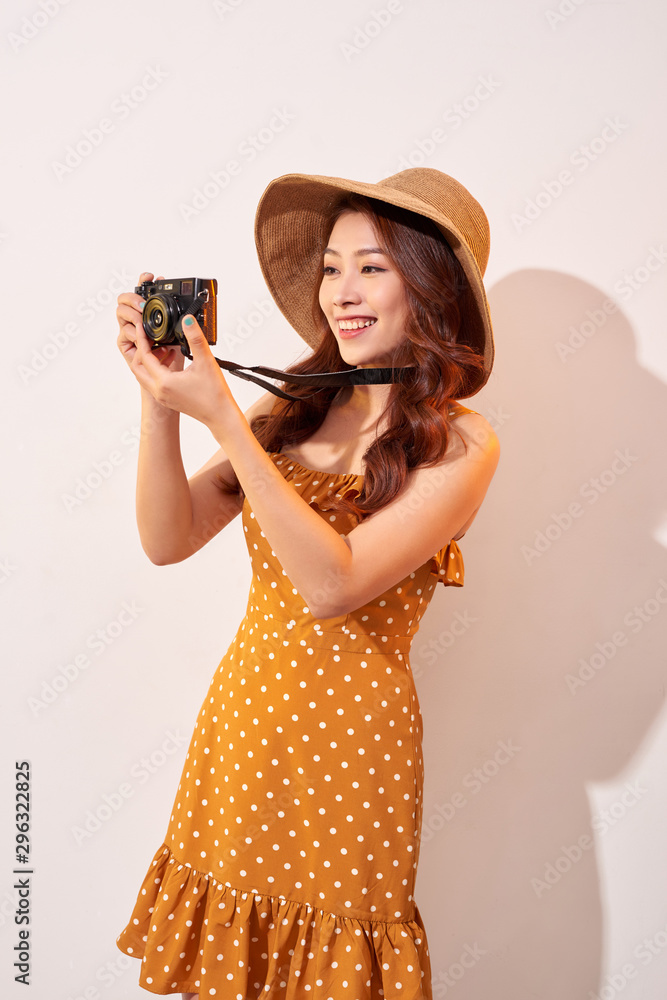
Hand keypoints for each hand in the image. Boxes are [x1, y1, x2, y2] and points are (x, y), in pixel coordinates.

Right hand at [116, 272, 184, 386]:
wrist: (171, 387)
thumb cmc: (176, 365)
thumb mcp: (184, 340)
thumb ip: (184, 328)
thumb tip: (191, 315)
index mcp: (151, 319)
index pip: (143, 294)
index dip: (144, 282)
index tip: (151, 275)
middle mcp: (137, 324)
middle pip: (125, 300)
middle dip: (133, 297)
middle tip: (145, 302)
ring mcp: (130, 335)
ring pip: (121, 314)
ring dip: (132, 313)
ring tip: (143, 318)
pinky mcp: (126, 348)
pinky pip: (123, 336)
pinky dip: (132, 333)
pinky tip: (142, 333)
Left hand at [117, 280, 234, 428]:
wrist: (220, 416)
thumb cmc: (214, 394)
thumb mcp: (206, 361)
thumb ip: (195, 338)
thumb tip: (188, 320)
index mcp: (164, 382)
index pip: (144, 356)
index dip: (142, 339)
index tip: (141, 326)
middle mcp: (159, 391)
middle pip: (137, 367)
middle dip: (140, 350)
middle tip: (147, 336)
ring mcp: (162, 397)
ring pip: (144, 375)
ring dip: (147, 360)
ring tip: (159, 346)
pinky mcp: (168, 399)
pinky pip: (153, 382)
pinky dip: (155, 369)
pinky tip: (170, 360)